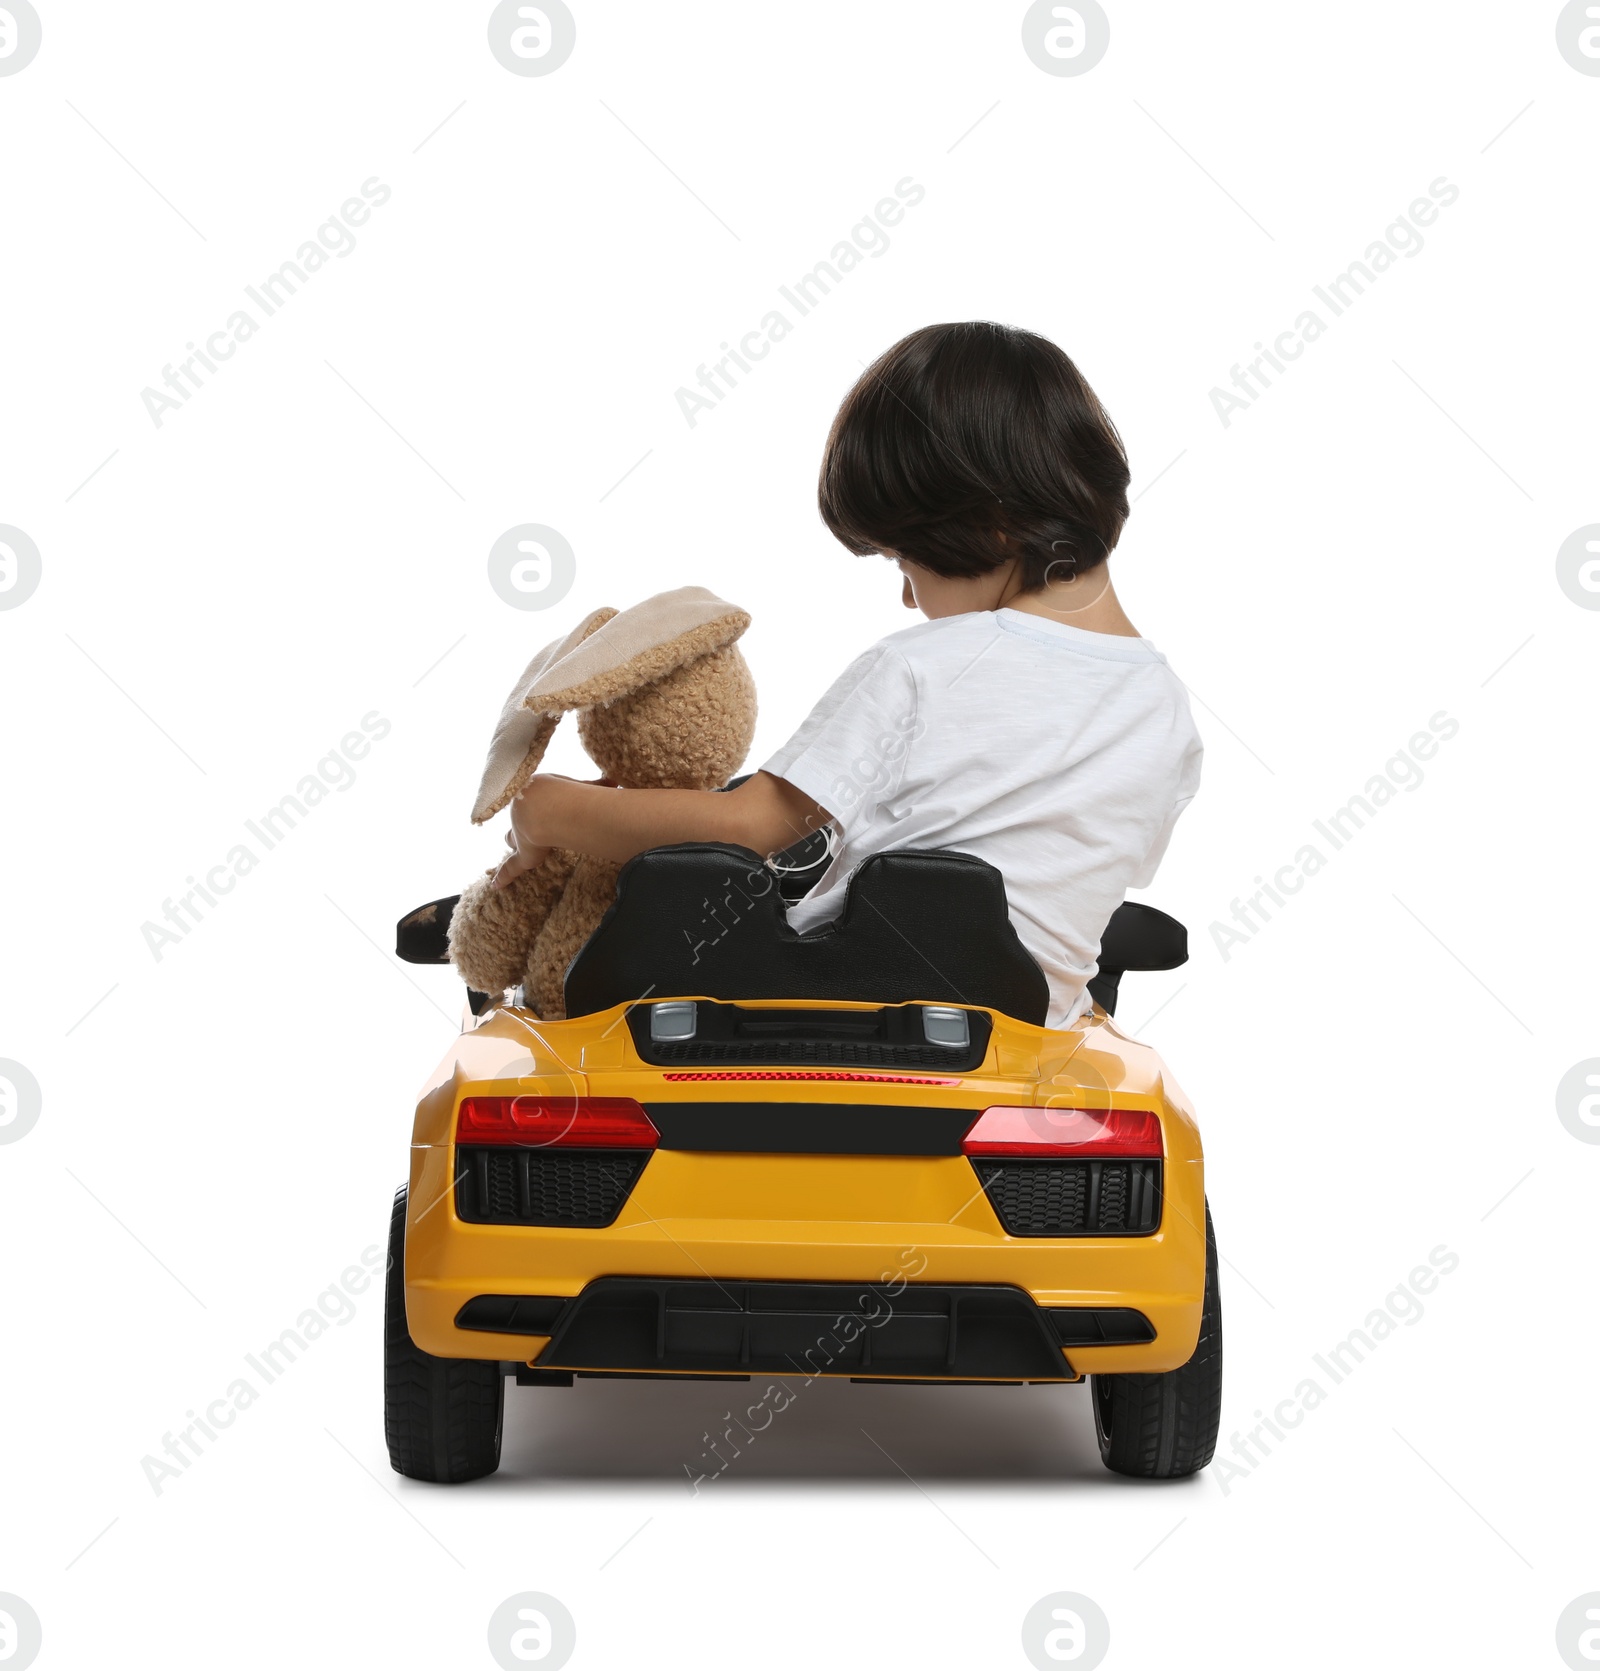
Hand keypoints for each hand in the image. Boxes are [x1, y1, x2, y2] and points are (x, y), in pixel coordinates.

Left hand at [489, 774, 614, 888]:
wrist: (546, 805)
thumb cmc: (563, 792)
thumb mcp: (580, 787)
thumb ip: (594, 785)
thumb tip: (613, 782)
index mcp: (535, 796)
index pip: (534, 802)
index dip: (535, 805)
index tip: (541, 805)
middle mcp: (523, 815)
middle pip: (518, 819)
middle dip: (520, 823)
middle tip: (524, 826)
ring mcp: (521, 835)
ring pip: (512, 839)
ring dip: (514, 841)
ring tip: (513, 849)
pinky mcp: (524, 855)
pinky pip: (510, 867)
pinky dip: (503, 877)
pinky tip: (495, 886)